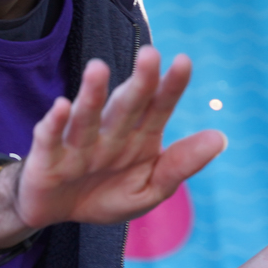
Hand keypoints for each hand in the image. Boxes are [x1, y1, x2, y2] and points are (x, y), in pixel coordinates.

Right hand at [14, 45, 226, 231]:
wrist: (57, 213)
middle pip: (126, 105)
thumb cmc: (105, 195)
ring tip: (98, 69)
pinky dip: (55, 123)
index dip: (170, 87)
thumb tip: (220, 138)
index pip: (158, 108)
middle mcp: (110, 133)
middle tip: (149, 54)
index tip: (183, 62)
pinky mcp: (47, 155)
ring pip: (87, 115)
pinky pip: (50, 137)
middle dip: (138, 82)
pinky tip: (61, 107)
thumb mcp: (149, 190)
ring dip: (92, 94)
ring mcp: (78, 142)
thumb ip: (180, 166)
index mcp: (139, 138)